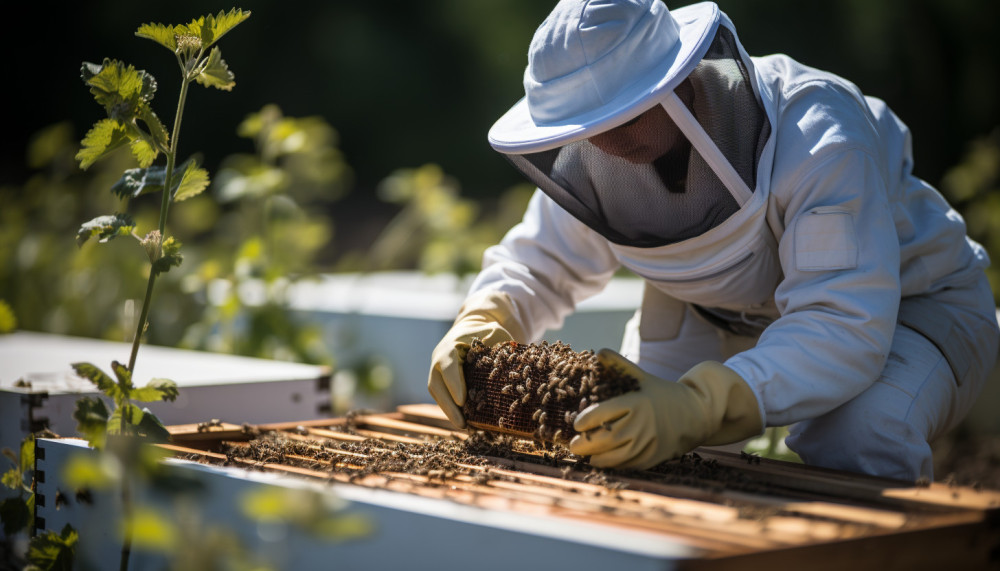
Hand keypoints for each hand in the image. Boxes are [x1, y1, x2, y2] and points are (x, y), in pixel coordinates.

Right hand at [428, 290, 525, 427]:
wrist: (474, 327)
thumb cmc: (487, 331)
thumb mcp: (496, 334)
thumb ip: (500, 347)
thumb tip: (513, 367)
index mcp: (451, 346)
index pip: (448, 366)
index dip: (454, 384)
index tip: (463, 401)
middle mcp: (440, 359)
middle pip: (436, 384)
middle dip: (448, 406)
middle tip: (462, 424)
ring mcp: (438, 370)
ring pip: (437, 393)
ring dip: (448, 411)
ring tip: (464, 426)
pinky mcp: (442, 380)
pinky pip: (443, 396)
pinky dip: (452, 408)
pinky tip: (465, 421)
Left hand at [569, 349, 761, 469]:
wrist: (696, 415)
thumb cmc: (663, 394)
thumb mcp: (643, 377)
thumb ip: (620, 366)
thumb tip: (599, 352)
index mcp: (636, 403)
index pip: (603, 413)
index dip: (586, 419)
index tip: (576, 423)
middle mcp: (642, 424)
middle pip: (607, 438)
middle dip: (586, 443)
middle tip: (573, 444)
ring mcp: (649, 443)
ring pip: (616, 456)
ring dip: (597, 458)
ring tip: (586, 455)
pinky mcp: (654, 458)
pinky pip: (629, 465)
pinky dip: (614, 465)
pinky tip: (603, 461)